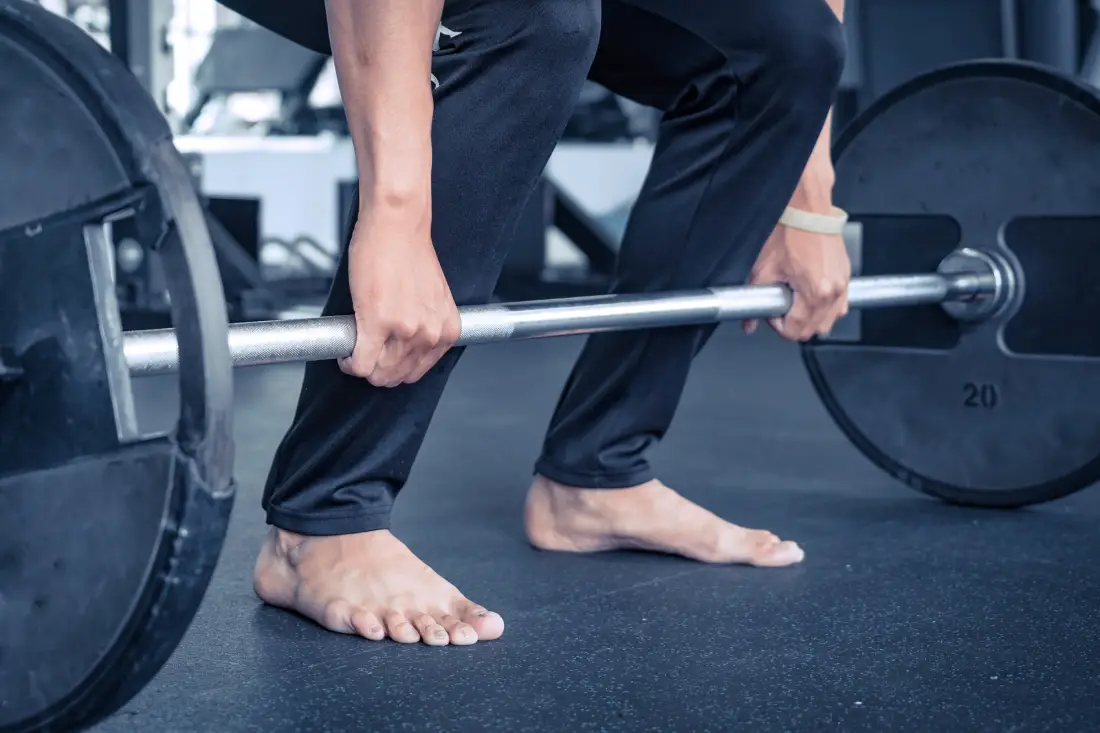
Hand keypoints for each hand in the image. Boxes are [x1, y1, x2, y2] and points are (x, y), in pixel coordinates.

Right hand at [340, 208, 459, 385]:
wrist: (397, 225)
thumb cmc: (409, 252)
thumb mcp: (431, 298)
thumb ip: (423, 325)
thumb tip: (403, 348)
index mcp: (446, 330)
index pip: (417, 371)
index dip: (395, 368)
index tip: (382, 358)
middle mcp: (430, 334)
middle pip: (396, 376)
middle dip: (376, 371)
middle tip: (364, 355)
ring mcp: (405, 331)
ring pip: (377, 373)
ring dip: (362, 366)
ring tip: (355, 348)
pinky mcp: (378, 323)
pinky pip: (360, 363)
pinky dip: (349, 363)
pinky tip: (346, 353)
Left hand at [743, 224, 850, 340]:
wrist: (808, 211)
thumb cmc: (790, 233)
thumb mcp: (764, 270)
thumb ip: (755, 299)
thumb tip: (749, 322)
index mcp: (815, 293)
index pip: (796, 331)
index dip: (778, 326)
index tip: (772, 313)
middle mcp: (833, 292)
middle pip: (814, 330)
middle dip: (794, 324)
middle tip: (781, 306)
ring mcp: (843, 285)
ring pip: (829, 321)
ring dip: (811, 318)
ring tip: (796, 299)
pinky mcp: (846, 277)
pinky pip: (838, 306)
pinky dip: (824, 307)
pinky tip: (810, 294)